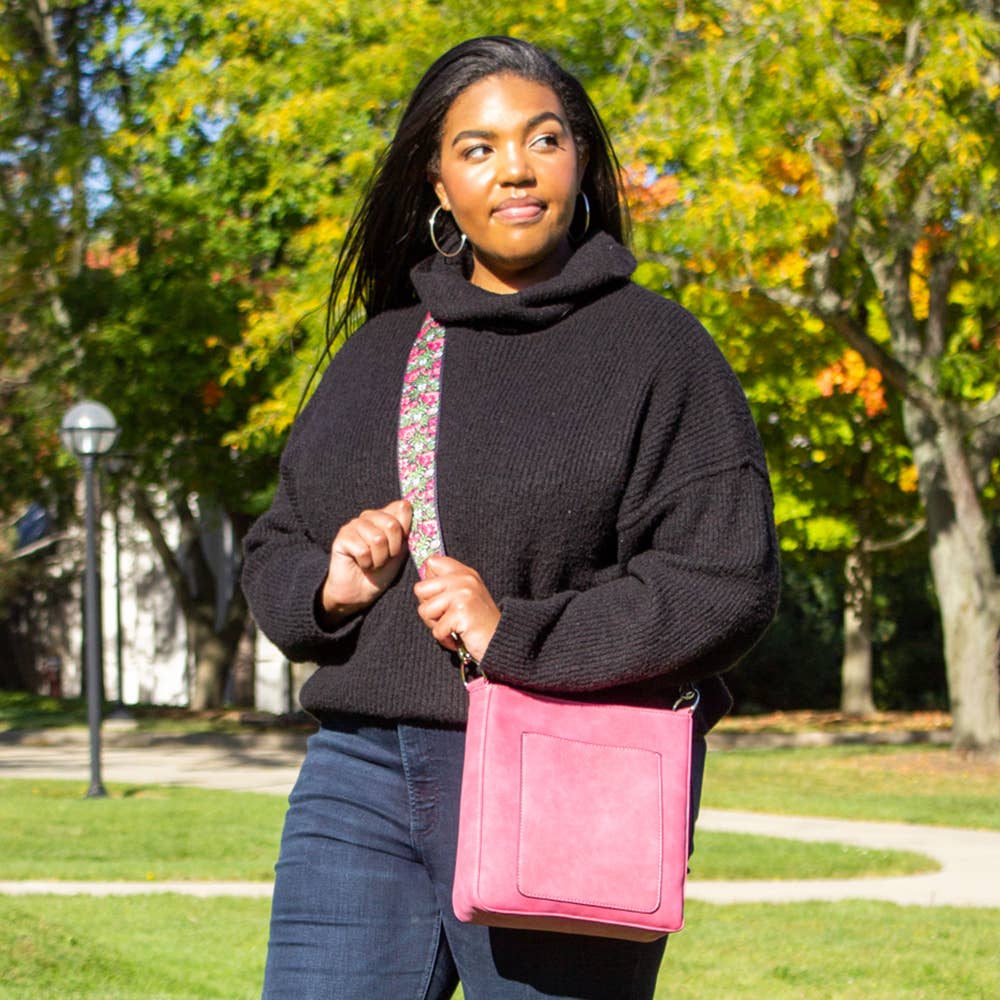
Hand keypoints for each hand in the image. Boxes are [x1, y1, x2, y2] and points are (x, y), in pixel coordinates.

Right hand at [319, 500, 411, 622]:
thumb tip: (408, 504)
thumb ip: (406, 529)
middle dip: (393, 548)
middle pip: (392, 524)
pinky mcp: (342, 537)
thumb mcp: (400, 550)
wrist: (360, 592)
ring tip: (372, 562)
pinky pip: (363, 550)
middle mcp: (369, 516)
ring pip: (377, 539)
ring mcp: (354, 525)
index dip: (405, 531)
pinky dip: (366, 563)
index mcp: (385, 515)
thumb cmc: (381, 571)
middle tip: (385, 558)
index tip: (399, 546)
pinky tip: (360, 564)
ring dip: (379, 559)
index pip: (402, 507)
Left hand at [413, 555, 500, 661]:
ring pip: (424, 610)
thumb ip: (447, 585)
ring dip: (436, 625)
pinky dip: (444, 639)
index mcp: (465, 573)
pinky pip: (436, 629)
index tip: (440, 597)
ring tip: (453, 627)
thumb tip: (422, 585)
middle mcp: (464, 579)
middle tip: (445, 616)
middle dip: (428, 607)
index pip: (432, 562)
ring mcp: (463, 594)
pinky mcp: (460, 612)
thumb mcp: (467, 595)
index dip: (429, 582)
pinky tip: (458, 636)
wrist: (501, 641)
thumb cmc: (480, 623)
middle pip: (420, 588)